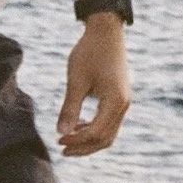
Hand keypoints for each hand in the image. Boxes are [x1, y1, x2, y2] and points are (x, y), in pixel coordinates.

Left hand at [57, 18, 129, 155]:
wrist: (106, 33)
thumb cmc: (89, 53)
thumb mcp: (76, 80)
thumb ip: (69, 108)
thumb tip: (61, 133)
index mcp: (115, 101)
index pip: (96, 133)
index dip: (76, 141)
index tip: (58, 140)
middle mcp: (124, 104)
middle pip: (106, 138)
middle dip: (83, 147)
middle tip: (61, 149)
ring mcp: (124, 102)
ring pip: (109, 132)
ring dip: (89, 140)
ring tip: (67, 140)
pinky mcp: (120, 98)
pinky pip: (109, 122)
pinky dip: (94, 129)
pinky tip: (78, 126)